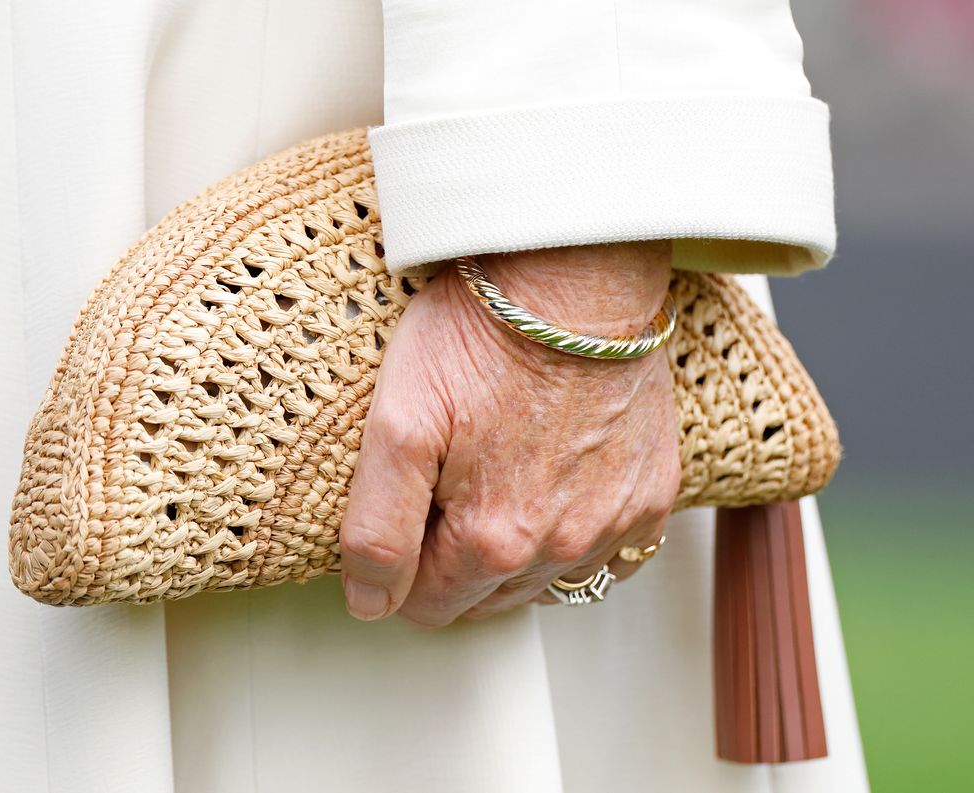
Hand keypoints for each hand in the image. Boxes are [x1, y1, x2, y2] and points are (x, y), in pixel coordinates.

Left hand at [338, 242, 680, 625]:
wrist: (574, 278)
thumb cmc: (482, 337)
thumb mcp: (397, 424)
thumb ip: (376, 529)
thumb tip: (371, 604)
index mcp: (496, 539)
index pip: (430, 605)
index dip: (405, 564)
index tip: (408, 506)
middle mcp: (565, 547)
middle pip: (487, 598)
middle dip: (454, 560)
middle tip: (447, 483)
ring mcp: (617, 523)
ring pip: (546, 582)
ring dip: (515, 553)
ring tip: (500, 476)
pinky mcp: (653, 495)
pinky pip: (609, 557)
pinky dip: (575, 540)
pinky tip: (556, 490)